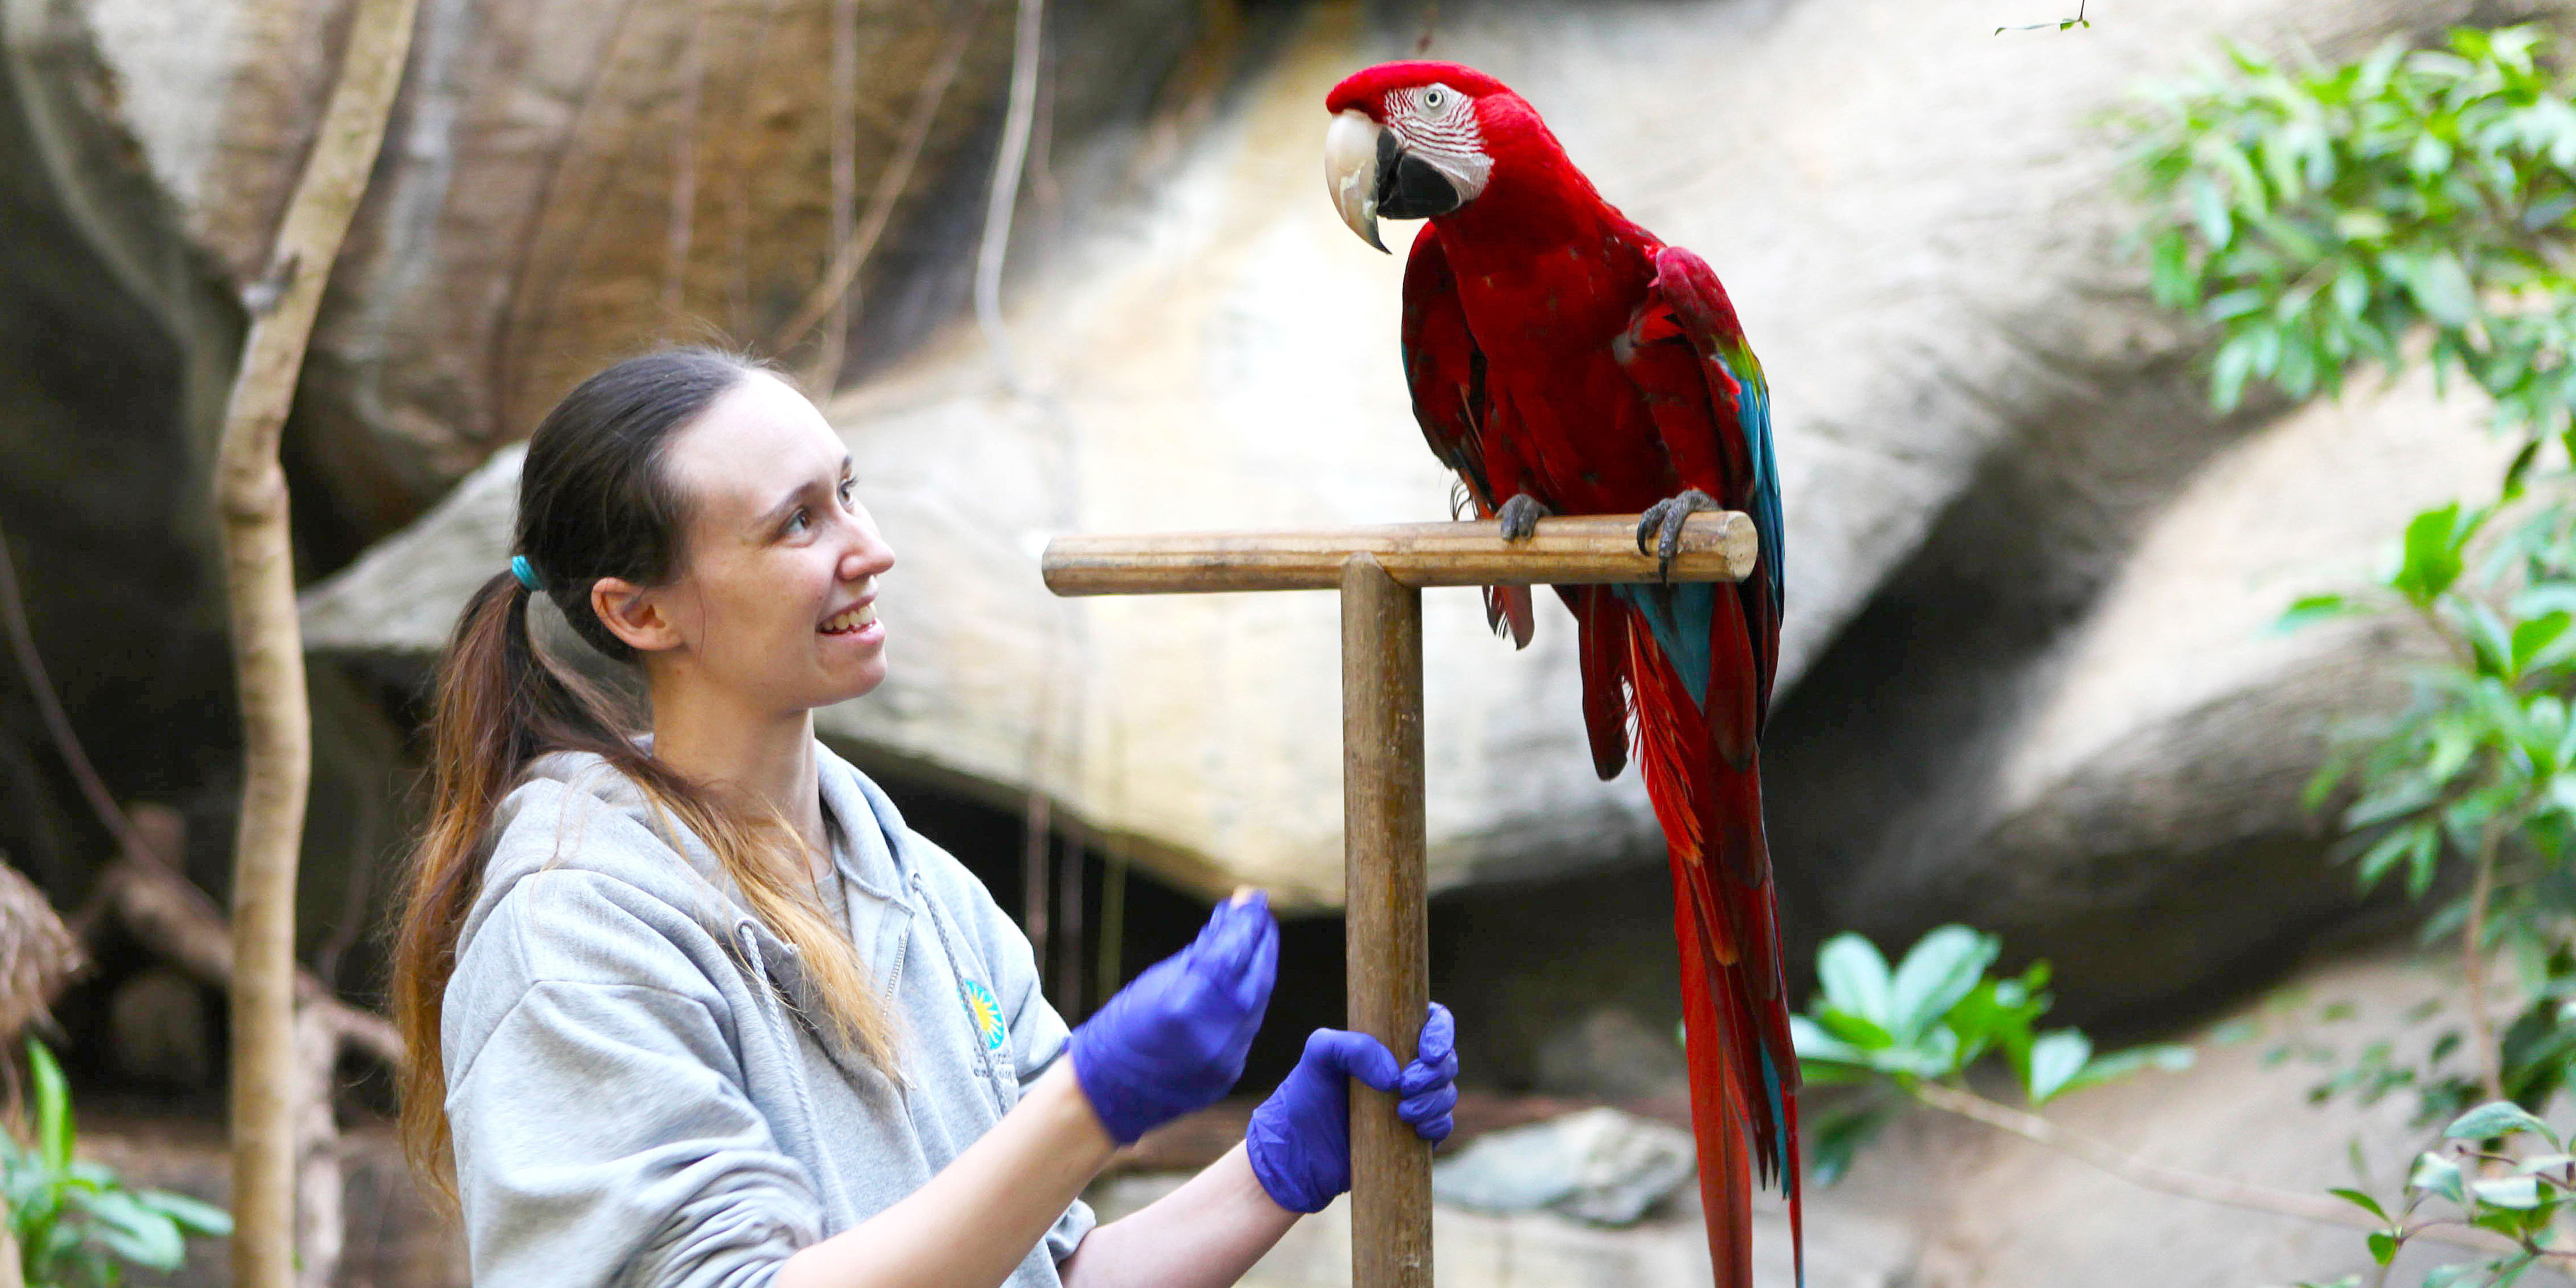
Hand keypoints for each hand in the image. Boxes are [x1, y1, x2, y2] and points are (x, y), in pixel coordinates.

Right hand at [1068, 892, 1278, 1143]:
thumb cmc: (1121, 1027)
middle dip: (1262, 946)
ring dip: (1260, 972)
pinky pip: (1247, 1030)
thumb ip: (1202, 953)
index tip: (1256, 901)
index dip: (1247, 926)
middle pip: (1254, 980)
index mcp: (1184, 1007)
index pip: (1231, 956)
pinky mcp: (1228, 1075)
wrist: (1106, 1093)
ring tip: (1257, 944)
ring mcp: (1224, 1061)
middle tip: (1263, 919)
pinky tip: (1247, 981)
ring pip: (1256, 1006)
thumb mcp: (1157, 981)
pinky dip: (1249, 1003)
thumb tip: (1235, 918)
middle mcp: (1211, 1037)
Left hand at [1245, 1002, 1458, 1213]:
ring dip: (1434, 1101)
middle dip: (1435, 1074)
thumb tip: (1395, 1077)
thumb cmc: (1306, 1094)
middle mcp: (1406, 1068)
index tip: (1428, 1053)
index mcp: (1389, 1040)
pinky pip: (1443, 1125)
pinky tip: (1416, 1129)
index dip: (1440, 1032)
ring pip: (1447, 1094)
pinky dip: (1437, 1124)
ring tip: (1403, 1112)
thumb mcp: (1319, 1054)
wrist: (1298, 1150)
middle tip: (1407, 1086)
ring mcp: (1412, 1101)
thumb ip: (1353, 1047)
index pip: (1432, 1021)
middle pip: (1446, 1060)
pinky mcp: (1414, 1134)